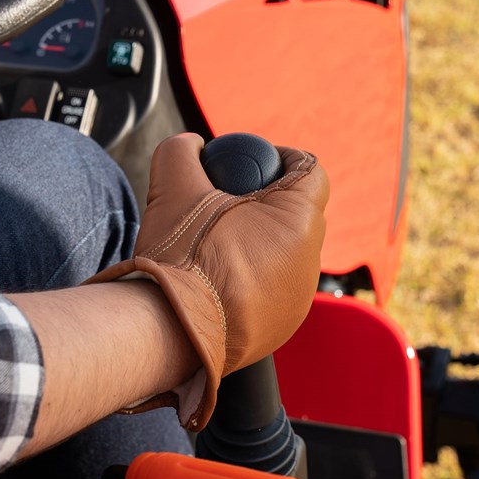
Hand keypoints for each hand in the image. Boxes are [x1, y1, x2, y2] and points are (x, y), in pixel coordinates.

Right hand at [87, 133, 328, 429]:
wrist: (169, 332)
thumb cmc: (181, 258)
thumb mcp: (173, 185)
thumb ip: (182, 151)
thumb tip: (190, 146)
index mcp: (299, 221)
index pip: (309, 170)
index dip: (281, 158)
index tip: (251, 163)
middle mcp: (310, 262)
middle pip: (297, 214)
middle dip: (265, 202)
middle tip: (225, 203)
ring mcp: (299, 300)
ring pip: (286, 254)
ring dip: (259, 243)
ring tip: (217, 245)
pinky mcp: (281, 328)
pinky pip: (274, 290)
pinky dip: (252, 280)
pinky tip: (217, 281)